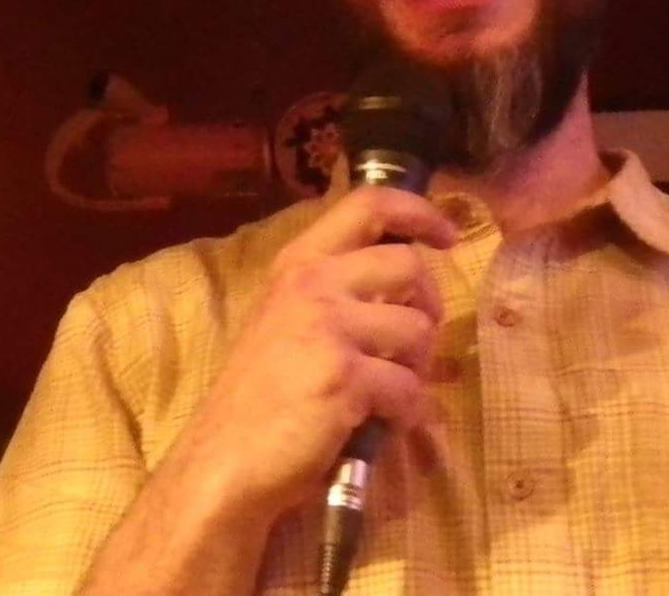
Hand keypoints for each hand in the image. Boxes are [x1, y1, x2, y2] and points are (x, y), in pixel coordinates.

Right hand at [159, 186, 457, 521]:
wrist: (222, 463)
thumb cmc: (255, 398)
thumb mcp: (285, 322)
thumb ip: (333, 293)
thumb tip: (406, 286)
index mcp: (297, 264)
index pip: (367, 205)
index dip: (418, 212)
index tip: (446, 234)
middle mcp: (312, 284)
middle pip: (409, 265)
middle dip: (429, 305)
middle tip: (415, 341)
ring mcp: (328, 328)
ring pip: (418, 330)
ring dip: (417, 367)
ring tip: (389, 392)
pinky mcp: (345, 378)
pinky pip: (410, 388)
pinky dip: (405, 413)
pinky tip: (379, 425)